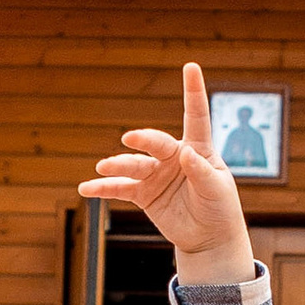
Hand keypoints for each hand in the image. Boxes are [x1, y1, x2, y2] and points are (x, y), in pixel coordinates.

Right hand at [79, 63, 256, 279]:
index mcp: (198, 149)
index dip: (193, 92)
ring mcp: (156, 174)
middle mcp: (173, 157)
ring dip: (118, 165)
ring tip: (103, 168)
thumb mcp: (216, 190)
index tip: (191, 66)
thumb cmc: (219, 207)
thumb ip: (201, 171)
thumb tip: (185, 153)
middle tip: (130, 139)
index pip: (196, 116)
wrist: (208, 237)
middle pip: (156, 143)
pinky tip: (86, 188)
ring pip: (133, 165)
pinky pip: (119, 188)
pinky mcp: (143, 193)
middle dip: (143, 140)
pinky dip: (102, 188)